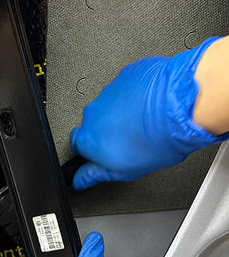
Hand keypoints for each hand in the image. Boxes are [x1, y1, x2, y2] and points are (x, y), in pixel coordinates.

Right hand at [70, 37, 228, 189]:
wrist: (180, 106)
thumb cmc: (156, 140)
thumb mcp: (125, 170)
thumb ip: (96, 174)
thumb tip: (81, 180)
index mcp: (88, 138)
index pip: (76, 145)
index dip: (91, 149)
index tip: (104, 151)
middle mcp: (92, 113)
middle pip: (93, 123)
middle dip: (107, 129)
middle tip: (129, 138)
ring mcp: (108, 92)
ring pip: (109, 104)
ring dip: (121, 112)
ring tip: (145, 121)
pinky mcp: (124, 76)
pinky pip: (125, 87)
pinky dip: (134, 95)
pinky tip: (150, 104)